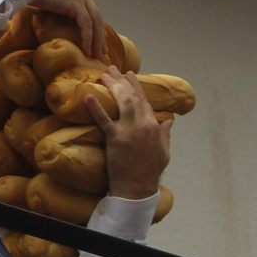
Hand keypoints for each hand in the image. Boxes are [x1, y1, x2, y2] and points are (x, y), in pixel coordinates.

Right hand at [26, 0, 106, 56]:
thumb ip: (59, 3)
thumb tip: (57, 15)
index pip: (91, 9)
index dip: (95, 25)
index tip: (98, 39)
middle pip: (97, 16)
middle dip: (100, 35)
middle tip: (102, 51)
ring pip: (95, 22)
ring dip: (97, 40)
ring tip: (97, 55)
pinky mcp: (76, 3)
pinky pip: (86, 25)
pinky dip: (88, 38)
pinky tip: (86, 49)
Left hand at [87, 67, 172, 201]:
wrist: (137, 188)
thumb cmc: (150, 172)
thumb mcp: (164, 151)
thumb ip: (165, 134)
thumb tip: (168, 120)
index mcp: (153, 127)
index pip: (144, 101)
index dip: (136, 86)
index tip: (129, 74)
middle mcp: (142, 125)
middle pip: (132, 97)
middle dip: (122, 80)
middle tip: (112, 69)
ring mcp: (129, 131)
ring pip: (121, 102)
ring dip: (112, 86)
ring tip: (103, 75)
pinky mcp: (115, 139)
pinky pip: (104, 120)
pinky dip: (96, 107)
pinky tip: (88, 96)